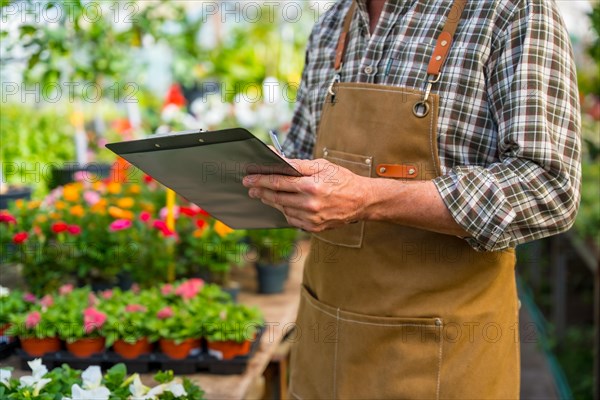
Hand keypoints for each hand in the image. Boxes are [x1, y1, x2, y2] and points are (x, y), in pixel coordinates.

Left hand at [242, 159, 370, 231]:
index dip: (261, 180)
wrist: (362, 200)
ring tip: (265, 194)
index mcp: (312, 185)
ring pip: (283, 209)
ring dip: (272, 202)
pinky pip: (292, 220)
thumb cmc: (342, 179)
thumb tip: (277, 160)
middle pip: (277, 197)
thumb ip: (298, 164)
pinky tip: (284, 204)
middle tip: (250, 187)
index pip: (279, 182)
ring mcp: (312, 218)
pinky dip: (286, 211)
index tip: (249, 178)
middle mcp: (310, 204)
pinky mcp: (314, 228)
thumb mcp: (322, 165)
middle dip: (261, 191)